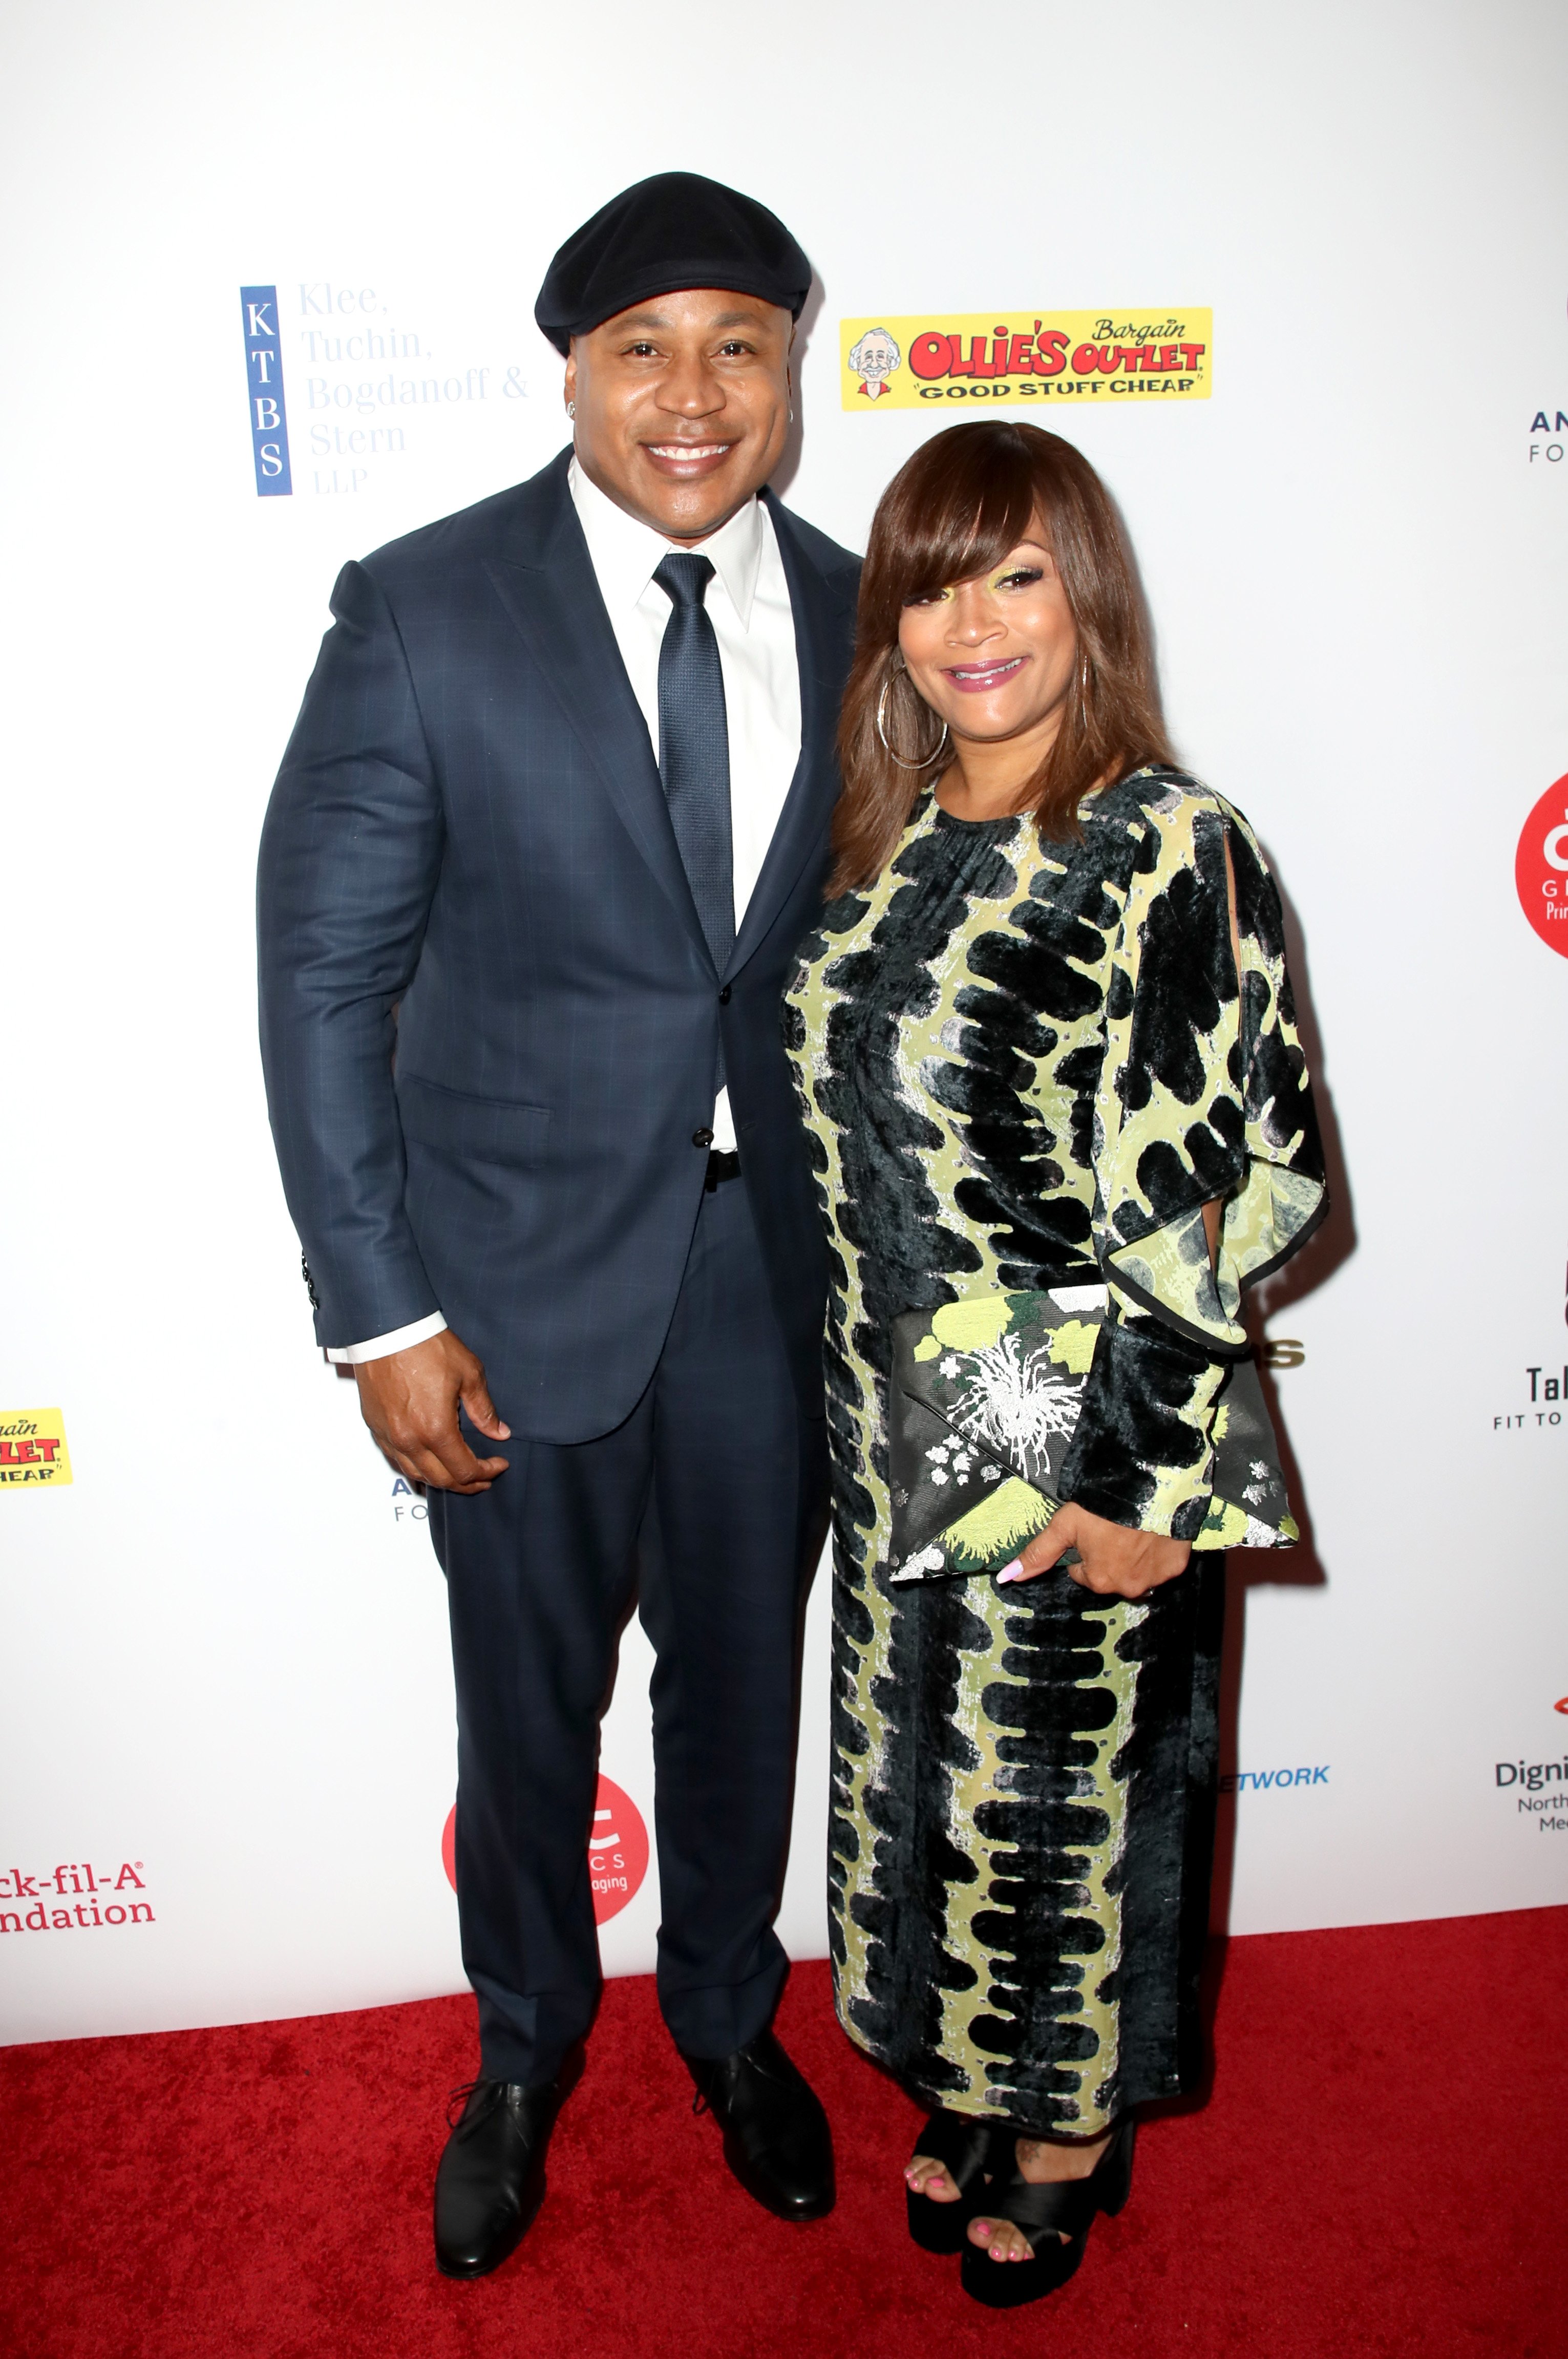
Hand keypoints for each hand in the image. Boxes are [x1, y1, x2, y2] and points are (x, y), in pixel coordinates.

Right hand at [353, 1330, 510, 1493]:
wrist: (388, 1330)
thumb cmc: (425, 1346)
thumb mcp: (469, 1374)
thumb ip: (484, 1410)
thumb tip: (499, 1432)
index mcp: (435, 1429)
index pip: (464, 1470)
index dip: (486, 1472)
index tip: (498, 1465)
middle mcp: (408, 1439)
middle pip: (441, 1480)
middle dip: (466, 1483)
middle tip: (483, 1476)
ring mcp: (389, 1435)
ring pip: (416, 1474)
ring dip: (440, 1480)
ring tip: (457, 1474)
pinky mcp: (375, 1427)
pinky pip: (395, 1459)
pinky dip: (415, 1468)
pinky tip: (427, 1463)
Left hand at [996, 1501, 1189, 1599]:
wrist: (1152, 1488)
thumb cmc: (1104, 1505)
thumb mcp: (1066, 1524)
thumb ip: (1039, 1552)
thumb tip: (1008, 1578)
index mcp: (1097, 1579)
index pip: (1083, 1572)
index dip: (1085, 1550)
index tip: (1093, 1530)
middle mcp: (1126, 1587)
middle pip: (1109, 1574)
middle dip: (1110, 1556)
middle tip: (1115, 1527)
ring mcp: (1154, 1580)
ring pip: (1136, 1572)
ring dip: (1134, 1557)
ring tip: (1135, 1528)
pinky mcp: (1176, 1568)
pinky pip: (1162, 1565)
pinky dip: (1158, 1552)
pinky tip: (1154, 1532)